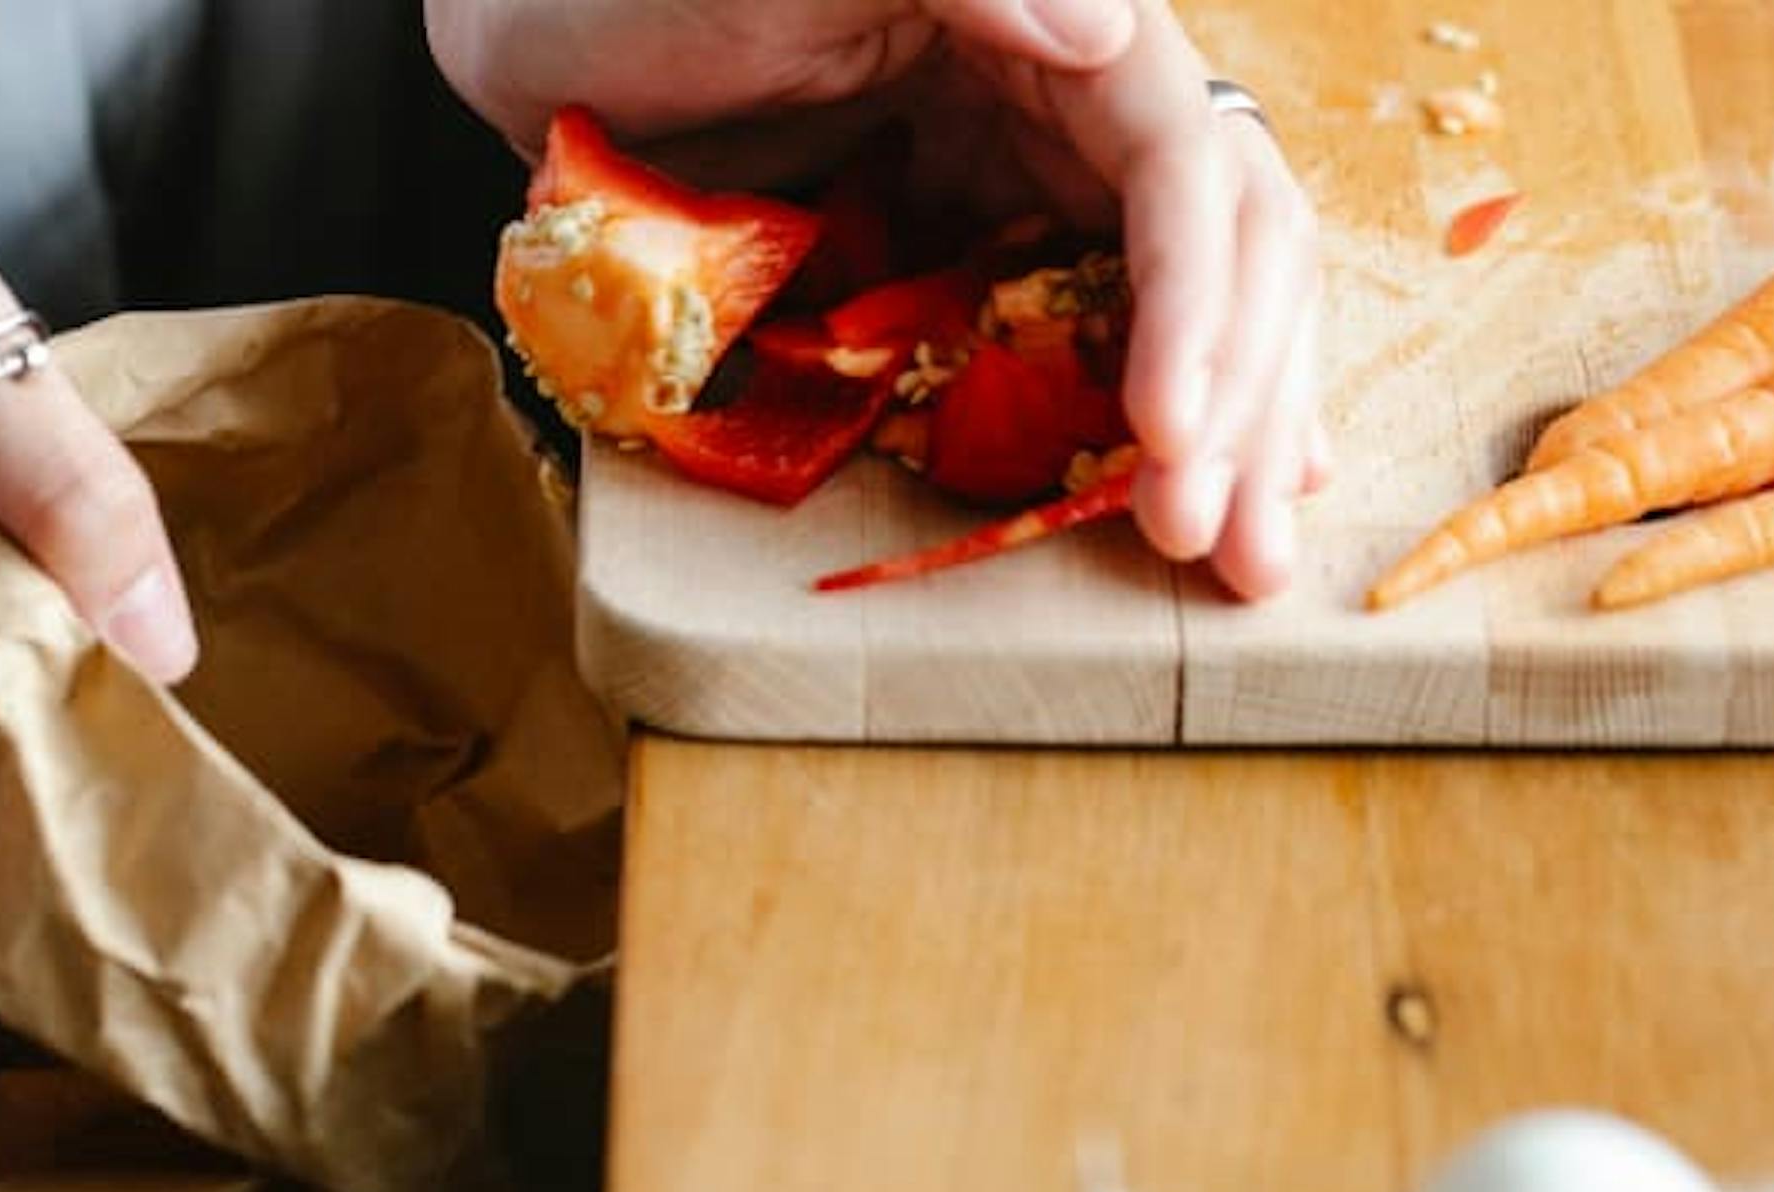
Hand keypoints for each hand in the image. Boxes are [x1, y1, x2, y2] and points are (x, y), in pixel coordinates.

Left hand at [430, 0, 1330, 598]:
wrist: (528, 37)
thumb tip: (1111, 35)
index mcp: (1050, 21)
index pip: (1180, 161)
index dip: (1196, 300)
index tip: (1168, 430)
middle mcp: (1067, 96)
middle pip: (1221, 244)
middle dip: (1240, 395)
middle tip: (1217, 543)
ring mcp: (1024, 178)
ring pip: (1185, 300)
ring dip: (1229, 428)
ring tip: (1245, 556)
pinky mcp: (970, 249)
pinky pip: (1092, 333)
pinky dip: (1159, 409)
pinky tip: (1204, 478)